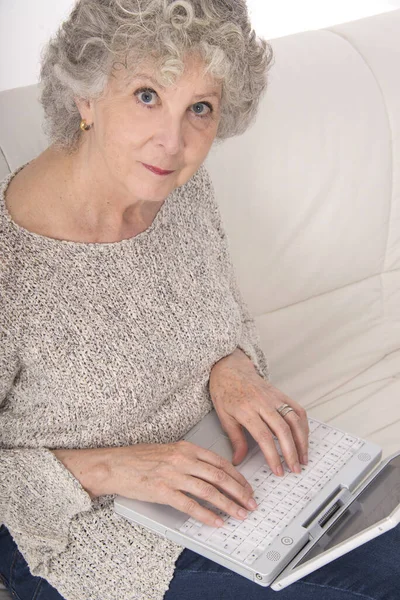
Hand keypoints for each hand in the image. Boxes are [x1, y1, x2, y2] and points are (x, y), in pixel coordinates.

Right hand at [109, 441, 256, 526]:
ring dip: (228, 505)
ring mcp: (173, 475)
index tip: (247, 488)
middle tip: (251, 504)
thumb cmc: (139, 458)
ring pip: (209, 491)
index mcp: (186, 448)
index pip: (220, 462)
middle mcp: (183, 459)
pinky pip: (190, 505)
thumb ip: (190, 459)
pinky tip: (216, 522)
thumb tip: (211, 473)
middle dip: (239, 492)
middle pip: (220, 476)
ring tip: (240, 514)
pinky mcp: (163, 491)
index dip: (237, 477)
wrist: (115, 464)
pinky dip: (207, 515)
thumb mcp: (169, 450)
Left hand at [209, 349, 308, 475]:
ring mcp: (274, 397)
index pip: (263, 436)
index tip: (278, 470)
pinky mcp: (281, 394)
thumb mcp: (224, 416)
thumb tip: (239, 461)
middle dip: (291, 452)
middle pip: (283, 430)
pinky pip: (297, 409)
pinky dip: (304, 425)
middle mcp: (262, 403)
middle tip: (294, 469)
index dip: (272, 455)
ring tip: (303, 458)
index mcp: (246, 410)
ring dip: (302, 441)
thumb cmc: (225, 391)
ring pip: (294, 420)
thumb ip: (235, 439)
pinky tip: (304, 438)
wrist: (230, 368)